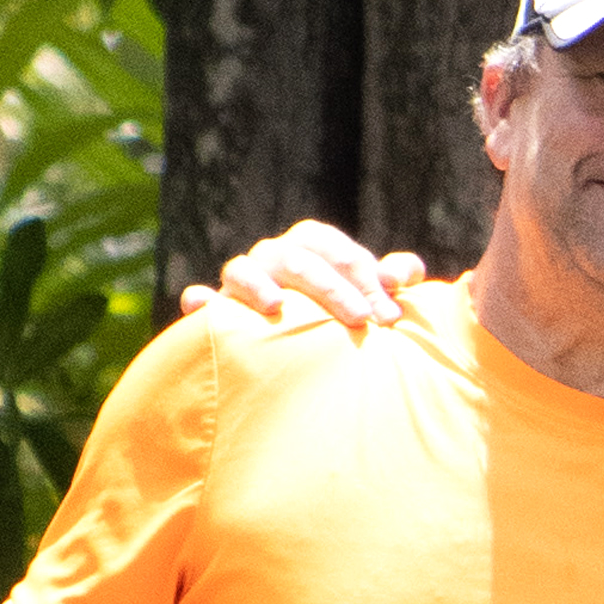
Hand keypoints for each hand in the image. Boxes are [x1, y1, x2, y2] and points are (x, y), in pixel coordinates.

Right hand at [187, 224, 427, 332]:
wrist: (302, 357)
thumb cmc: (343, 315)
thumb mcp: (372, 296)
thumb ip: (392, 279)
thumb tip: (403, 274)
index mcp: (308, 247)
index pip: (330, 246)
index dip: (360, 272)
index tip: (388, 312)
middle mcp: (273, 259)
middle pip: (294, 257)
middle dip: (329, 286)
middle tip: (361, 319)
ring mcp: (241, 284)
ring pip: (241, 269)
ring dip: (256, 283)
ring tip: (276, 305)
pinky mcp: (218, 315)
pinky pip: (201, 304)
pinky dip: (200, 303)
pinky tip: (200, 305)